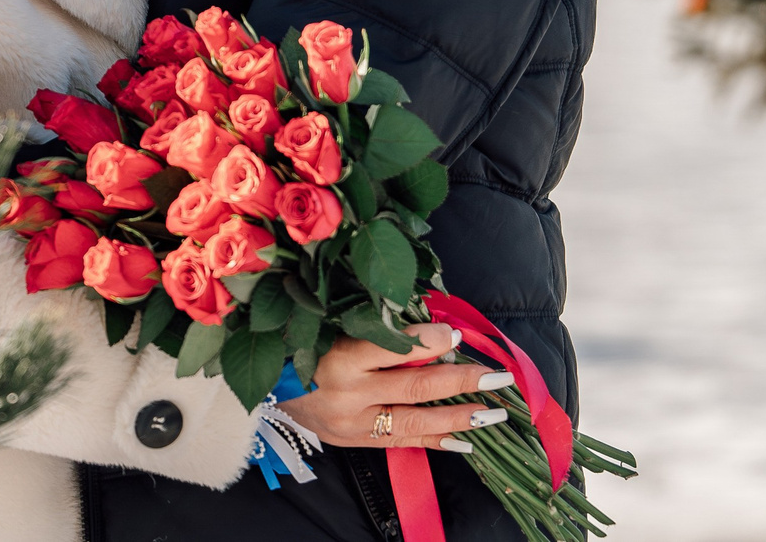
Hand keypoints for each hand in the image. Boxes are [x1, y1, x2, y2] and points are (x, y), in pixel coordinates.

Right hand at [279, 324, 515, 450]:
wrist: (268, 389)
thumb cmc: (306, 347)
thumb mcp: (334, 328)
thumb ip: (379, 327)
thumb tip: (434, 324)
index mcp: (339, 356)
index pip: (392, 348)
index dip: (428, 340)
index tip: (455, 331)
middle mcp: (347, 393)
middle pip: (414, 387)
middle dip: (461, 381)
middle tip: (497, 376)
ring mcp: (352, 422)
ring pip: (414, 421)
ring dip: (459, 417)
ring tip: (493, 412)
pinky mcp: (355, 441)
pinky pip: (402, 442)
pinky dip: (436, 441)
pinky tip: (466, 441)